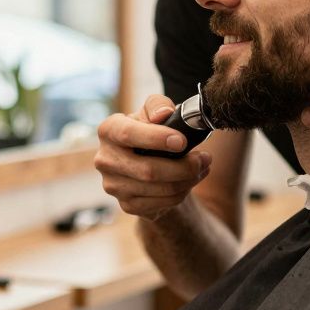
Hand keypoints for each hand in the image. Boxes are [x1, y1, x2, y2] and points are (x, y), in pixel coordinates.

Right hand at [95, 94, 213, 219]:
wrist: (146, 161)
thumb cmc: (150, 131)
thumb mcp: (153, 112)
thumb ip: (157, 105)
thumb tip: (163, 114)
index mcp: (108, 130)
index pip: (128, 134)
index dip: (156, 138)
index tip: (182, 141)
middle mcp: (105, 159)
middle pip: (147, 169)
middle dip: (183, 166)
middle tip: (205, 158)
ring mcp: (113, 185)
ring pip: (157, 189)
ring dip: (187, 180)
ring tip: (202, 168)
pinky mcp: (126, 204)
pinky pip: (160, 203)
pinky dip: (181, 193)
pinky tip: (190, 181)